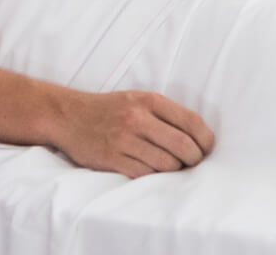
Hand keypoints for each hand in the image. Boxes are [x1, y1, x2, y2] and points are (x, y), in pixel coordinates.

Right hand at [49, 89, 215, 177]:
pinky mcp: (112, 159)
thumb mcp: (138, 99)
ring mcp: (125, 140)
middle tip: (193, 163)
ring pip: (167, 165)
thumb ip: (165, 113)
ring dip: (174, 171)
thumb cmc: (109, 109)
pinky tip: (153, 172)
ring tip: (172, 168)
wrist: (68, 116)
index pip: (192, 122)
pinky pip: (145, 175)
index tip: (207, 148)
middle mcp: (138, 119)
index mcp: (149, 101)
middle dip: (194, 159)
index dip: (206, 140)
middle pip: (183, 146)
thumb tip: (197, 136)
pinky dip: (154, 177)